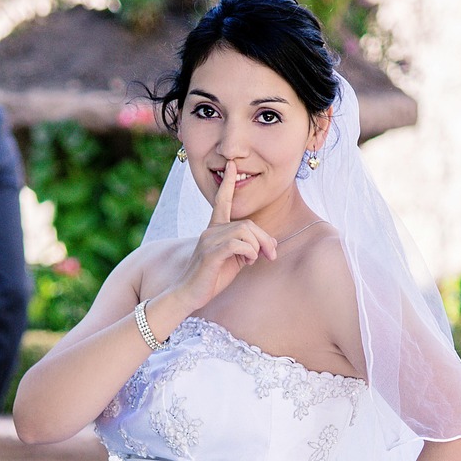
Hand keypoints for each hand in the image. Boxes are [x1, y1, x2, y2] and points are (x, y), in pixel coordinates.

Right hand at [176, 162, 277, 310]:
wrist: (188, 295)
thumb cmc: (211, 278)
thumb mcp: (234, 260)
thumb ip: (248, 247)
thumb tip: (270, 244)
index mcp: (214, 229)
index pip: (222, 201)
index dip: (227, 183)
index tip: (231, 165)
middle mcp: (210, 231)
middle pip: (247, 224)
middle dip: (264, 239)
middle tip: (271, 255)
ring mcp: (209, 241)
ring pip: (244, 232)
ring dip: (257, 247)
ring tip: (255, 260)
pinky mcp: (210, 253)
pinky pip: (237, 244)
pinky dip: (249, 252)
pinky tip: (248, 262)